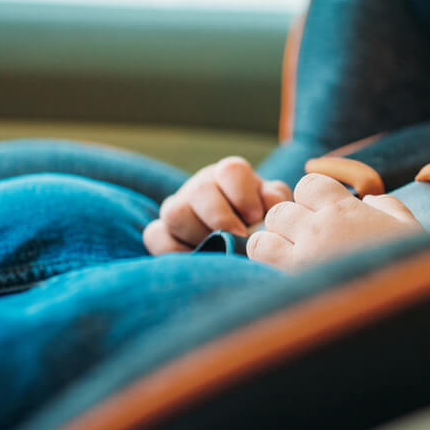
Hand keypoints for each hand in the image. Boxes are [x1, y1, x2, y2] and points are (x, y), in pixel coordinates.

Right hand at [143, 156, 291, 254]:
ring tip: (219, 248)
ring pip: (174, 212)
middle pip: (199, 190)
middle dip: (220, 217)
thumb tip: (268, 205)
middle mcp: (201, 186)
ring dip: (199, 234)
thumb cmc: (259, 217)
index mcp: (230, 174)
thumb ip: (274, 199)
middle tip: (239, 237)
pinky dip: (174, 250)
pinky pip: (155, 235)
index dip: (243, 194)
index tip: (255, 216)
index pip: (231, 171)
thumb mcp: (272, 204)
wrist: (238, 237)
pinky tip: (197, 258)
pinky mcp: (162, 229)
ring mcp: (179, 206)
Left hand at [247, 173, 422, 271]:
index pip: (309, 184)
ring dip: (273, 242)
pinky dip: (263, 260)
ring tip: (289, 260)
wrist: (404, 310)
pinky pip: (259, 253)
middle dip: (288, 225)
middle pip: (281, 209)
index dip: (310, 200)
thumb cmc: (414, 270)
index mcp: (349, 210)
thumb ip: (388, 208)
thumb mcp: (409, 230)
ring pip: (265, 229)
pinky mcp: (290, 277)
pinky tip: (280, 274)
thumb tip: (370, 202)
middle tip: (303, 246)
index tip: (320, 218)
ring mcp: (304, 250)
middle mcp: (322, 225)